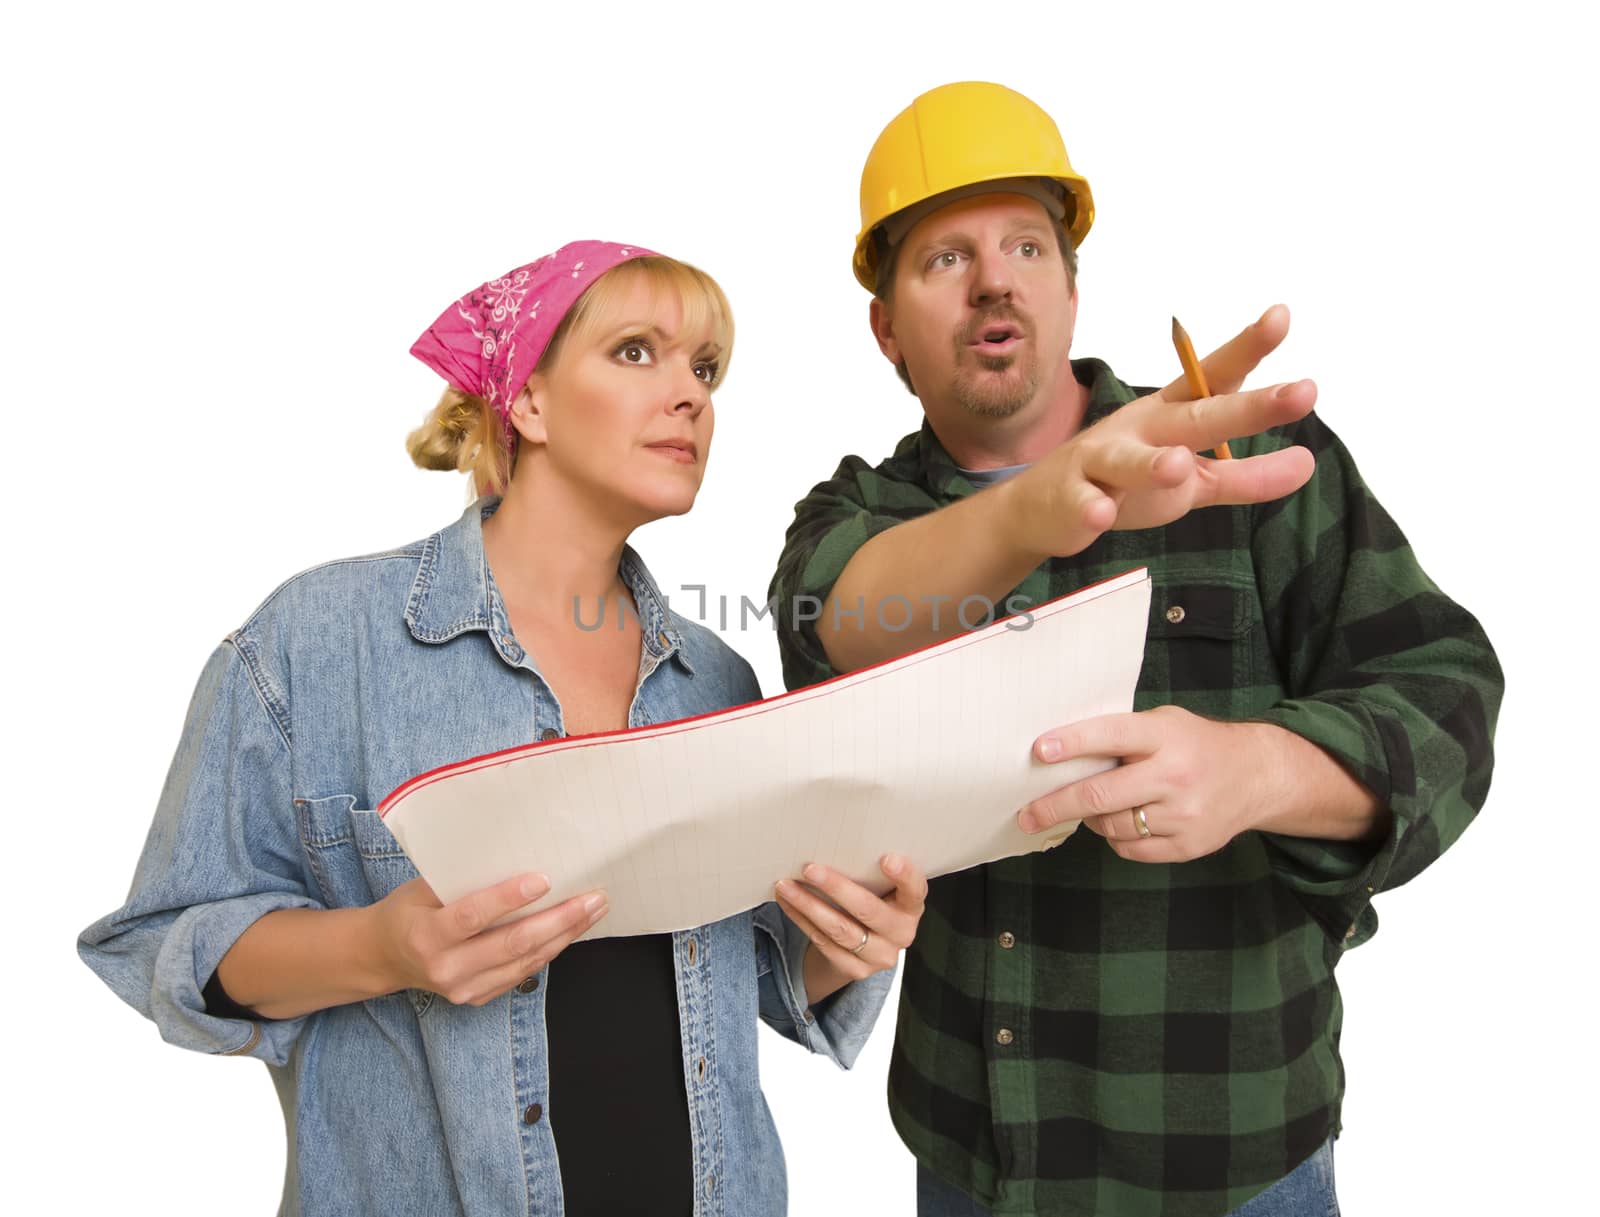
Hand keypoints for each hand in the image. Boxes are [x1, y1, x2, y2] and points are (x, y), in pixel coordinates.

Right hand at [371, 873, 606, 1005]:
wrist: (385, 958)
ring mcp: (463, 989)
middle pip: (512, 943)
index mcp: (426, 935)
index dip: (509, 898)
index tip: (544, 879)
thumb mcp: (422, 888)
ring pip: (525, 961)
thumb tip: (515, 852)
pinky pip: (522, 973)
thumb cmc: (408, 912)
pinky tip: (571, 930)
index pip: (474, 916)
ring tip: (593, 910)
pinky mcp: (477, 998)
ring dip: (565, 935)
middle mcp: (446, 968)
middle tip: (592, 898)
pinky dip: (550, 950)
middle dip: (559, 919)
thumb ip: (462, 878)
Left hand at [774, 854, 927, 1002]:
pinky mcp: (855, 970)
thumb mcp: (882, 889)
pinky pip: (823, 942)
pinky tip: (787, 903)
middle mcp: (901, 933)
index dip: (904, 875)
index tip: (887, 858)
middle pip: (868, 909)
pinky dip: (801, 920)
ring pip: (839, 929)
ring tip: (786, 885)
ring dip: (808, 905)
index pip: (914, 890)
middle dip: (836, 887)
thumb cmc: (873, 904)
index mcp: (911, 907)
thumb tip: (834, 842)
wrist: (865, 949)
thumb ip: (871, 873)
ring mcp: (880, 956)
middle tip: (810, 869)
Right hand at [1006, 306, 1316, 558]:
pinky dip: (1090, 508)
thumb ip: (1245, 475)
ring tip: (1178, 465)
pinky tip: (1099, 514)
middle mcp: (1139, 428)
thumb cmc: (1124, 482)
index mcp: (1171, 414)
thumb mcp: (1194, 481)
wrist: (1044, 507)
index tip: (1281, 316)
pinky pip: (1084, 504)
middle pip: (1195, 415)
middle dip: (1247, 406)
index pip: (1214, 378)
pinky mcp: (1073, 497)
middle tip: (1303, 392)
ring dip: (1151, 463)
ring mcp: (1102, 462)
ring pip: (1129, 460)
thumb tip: (1308, 464)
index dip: (1247, 348)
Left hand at [1016, 706, 1282, 862]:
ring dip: (1093, 819)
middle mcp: (1174, 775)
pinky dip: (1118, 838)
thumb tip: (1060, 756)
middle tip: (1027, 814)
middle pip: (1100, 796)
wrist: (1257, 775)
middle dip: (1055, 806)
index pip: (1110, 735)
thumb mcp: (1164, 723)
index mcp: (1164, 736)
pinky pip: (1130, 849)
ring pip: (1111, 827)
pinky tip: (1128, 821)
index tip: (1039, 752)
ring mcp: (1184, 815)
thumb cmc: (1195, 744)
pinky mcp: (1189, 846)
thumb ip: (1122, 736)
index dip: (1072, 743)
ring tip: (1098, 806)